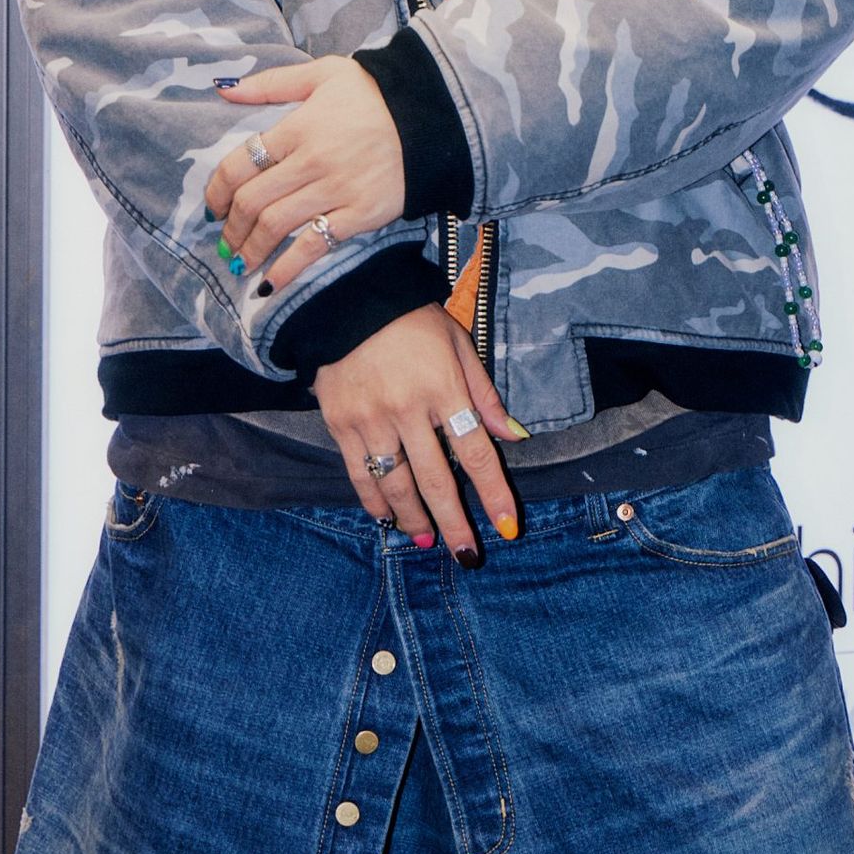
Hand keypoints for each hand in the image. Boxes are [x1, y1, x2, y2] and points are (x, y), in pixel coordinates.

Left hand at [205, 56, 404, 289]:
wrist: (433, 115)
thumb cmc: (375, 93)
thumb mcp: (323, 73)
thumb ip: (272, 83)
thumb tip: (225, 90)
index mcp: (298, 127)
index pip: (241, 163)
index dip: (218, 189)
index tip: (213, 205)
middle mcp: (311, 162)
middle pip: (253, 201)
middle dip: (230, 227)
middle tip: (223, 239)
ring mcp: (336, 191)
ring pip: (277, 226)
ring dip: (250, 249)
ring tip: (238, 262)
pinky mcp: (359, 215)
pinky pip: (315, 246)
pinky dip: (288, 268)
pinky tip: (270, 283)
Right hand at [313, 301, 522, 553]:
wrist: (347, 297)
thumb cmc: (412, 320)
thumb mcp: (458, 344)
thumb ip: (483, 394)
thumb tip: (513, 436)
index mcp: (444, 388)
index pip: (476, 453)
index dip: (493, 494)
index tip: (508, 527)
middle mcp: (408, 410)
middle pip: (437, 480)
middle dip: (455, 523)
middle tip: (468, 556)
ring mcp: (371, 420)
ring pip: (396, 484)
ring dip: (415, 518)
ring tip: (429, 541)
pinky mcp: (341, 424)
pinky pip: (360, 474)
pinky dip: (375, 501)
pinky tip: (389, 518)